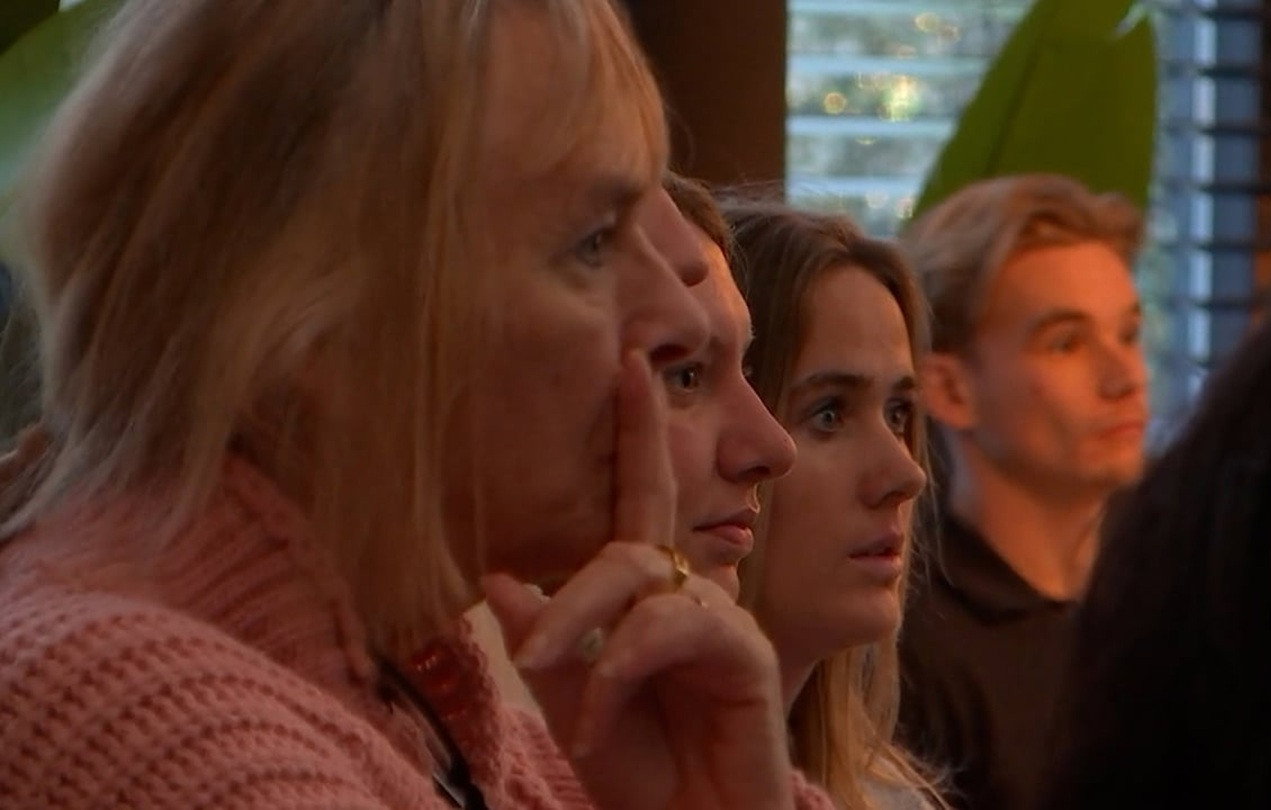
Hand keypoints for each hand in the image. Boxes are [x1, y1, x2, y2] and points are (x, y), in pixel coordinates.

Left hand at [485, 350, 794, 809]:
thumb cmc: (640, 771)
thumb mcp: (574, 706)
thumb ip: (547, 644)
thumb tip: (501, 575)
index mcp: (648, 597)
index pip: (642, 499)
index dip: (638, 431)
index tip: (630, 362)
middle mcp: (689, 595)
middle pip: (630, 544)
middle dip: (575, 588)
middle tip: (530, 649)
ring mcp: (723, 620)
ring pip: (645, 580)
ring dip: (588, 629)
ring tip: (560, 694)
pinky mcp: (749, 653)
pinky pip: (676, 626)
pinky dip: (627, 664)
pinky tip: (601, 717)